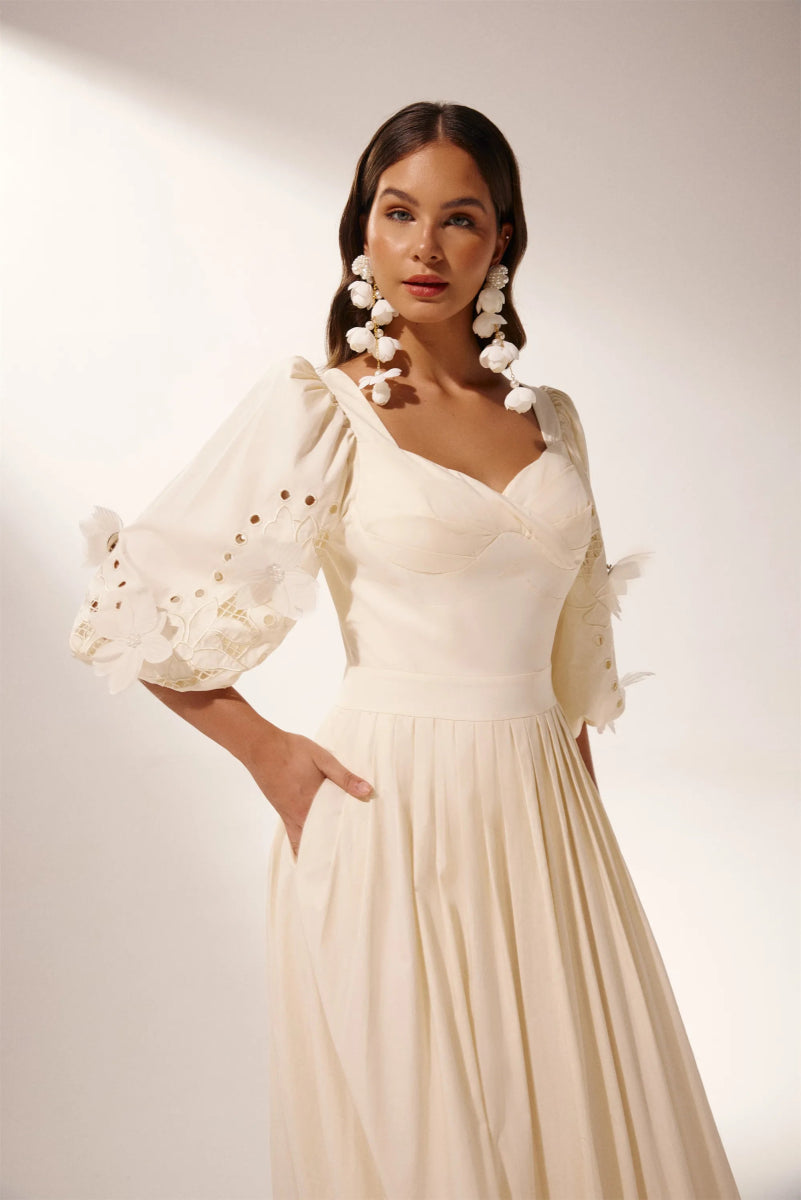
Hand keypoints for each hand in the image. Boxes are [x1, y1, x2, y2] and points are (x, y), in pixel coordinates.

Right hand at [246, 727, 372, 859]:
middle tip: (351, 856)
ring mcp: (289, 815)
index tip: (360, 848)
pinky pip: (292, 836)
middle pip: (321, 839)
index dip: (348, 839)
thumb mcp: (323, 758)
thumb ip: (344, 777)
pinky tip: (307, 852)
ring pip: (306, 841)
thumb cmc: (292, 751)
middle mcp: (300, 815)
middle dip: (335, 847)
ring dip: (319, 848)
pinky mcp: (282, 812)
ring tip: (333, 856)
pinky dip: (301, 846)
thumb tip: (367, 791)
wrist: (261, 748)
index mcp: (313, 803)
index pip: (335, 828)